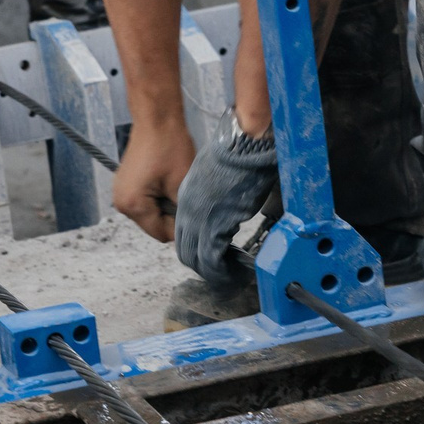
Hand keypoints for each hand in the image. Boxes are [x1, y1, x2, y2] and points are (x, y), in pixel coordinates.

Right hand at [114, 114, 196, 242]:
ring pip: (150, 213)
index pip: (162, 233)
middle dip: (171, 215)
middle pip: (154, 225)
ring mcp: (120, 193)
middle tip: (185, 195)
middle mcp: (121, 203)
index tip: (194, 211)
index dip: (181, 226)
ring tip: (175, 185)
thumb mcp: (182, 185)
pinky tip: (166, 180)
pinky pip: (145, 201)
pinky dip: (157, 196)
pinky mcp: (125, 184)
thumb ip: (184, 213)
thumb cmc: (170, 147)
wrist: (157, 118)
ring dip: (165, 205)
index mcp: (132, 206)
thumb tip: (189, 229)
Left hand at [175, 109, 277, 289]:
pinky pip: (212, 258)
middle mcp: (188, 211)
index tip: (213, 257)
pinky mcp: (215, 226)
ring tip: (229, 276)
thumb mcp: (213, 177)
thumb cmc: (235, 155)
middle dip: (203, 265)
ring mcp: (200, 219)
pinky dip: (222, 270)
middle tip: (221, 272)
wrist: (241, 146)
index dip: (196, 251)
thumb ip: (212, 197)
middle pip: (185, 251)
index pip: (182, 235)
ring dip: (213, 271)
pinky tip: (234, 271)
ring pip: (196, 258)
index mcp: (186, 199)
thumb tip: (224, 208)